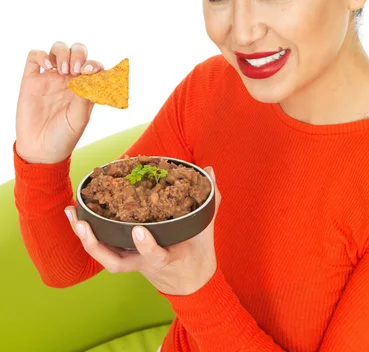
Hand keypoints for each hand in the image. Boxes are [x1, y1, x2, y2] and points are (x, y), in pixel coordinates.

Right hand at [16, 41, 103, 163]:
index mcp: (84, 87)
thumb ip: (85, 96)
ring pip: (57, 49)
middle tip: (74, 70)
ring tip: (62, 70)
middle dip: (78, 54)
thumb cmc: (64, 136)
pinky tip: (47, 67)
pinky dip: (41, 55)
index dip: (94, 64)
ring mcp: (49, 78)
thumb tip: (89, 75)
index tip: (89, 72)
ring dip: (62, 53)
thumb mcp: (79, 118)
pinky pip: (34, 57)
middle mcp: (68, 79)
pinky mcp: (31, 80)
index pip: (93, 65)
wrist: (40, 150)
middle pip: (77, 51)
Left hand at [64, 167, 221, 295]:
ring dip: (85, 237)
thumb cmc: (197, 254)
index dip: (146, 246)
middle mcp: (144, 263)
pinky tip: (77, 216)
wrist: (191, 284)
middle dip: (97, 245)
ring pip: (104, 256)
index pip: (156, 256)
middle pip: (115, 262)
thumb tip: (209, 170)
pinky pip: (103, 247)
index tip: (139, 231)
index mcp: (167, 258)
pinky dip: (88, 233)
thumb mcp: (207, 228)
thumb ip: (210, 199)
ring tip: (72, 213)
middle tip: (83, 224)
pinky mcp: (125, 256)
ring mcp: (132, 261)